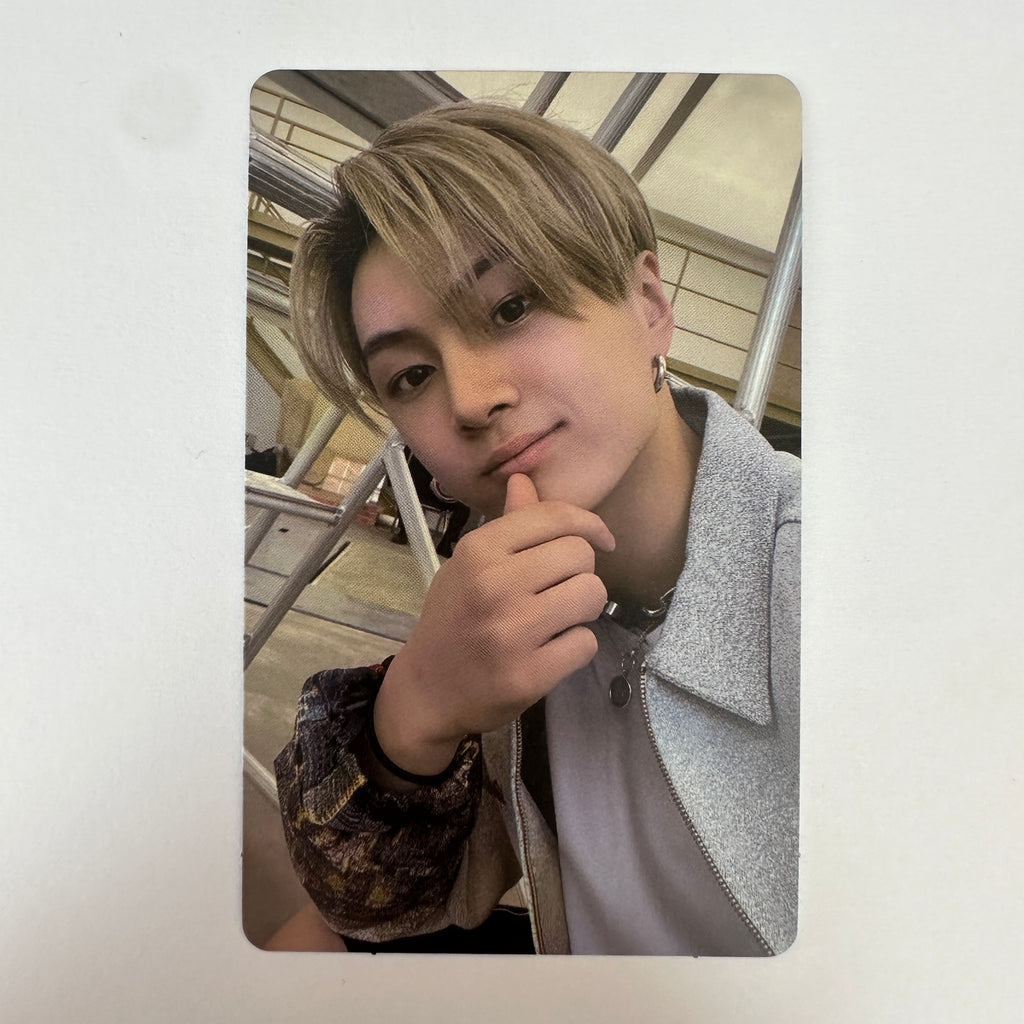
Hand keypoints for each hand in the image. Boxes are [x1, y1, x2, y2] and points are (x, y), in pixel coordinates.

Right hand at [372, 474, 613, 775]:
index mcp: (479, 551)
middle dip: (581, 571)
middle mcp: (495, 586)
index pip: (555, 517)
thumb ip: (507, 525)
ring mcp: (512, 632)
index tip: (601, 538)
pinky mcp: (530, 675)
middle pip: (581, 555)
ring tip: (558, 618)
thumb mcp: (469, 565)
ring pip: (592, 595)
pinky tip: (550, 650)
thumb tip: (525, 479)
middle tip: (559, 589)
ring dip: (583, 608)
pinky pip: (586, 643)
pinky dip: (575, 646)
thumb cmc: (453, 619)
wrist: (428, 690)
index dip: (589, 523)